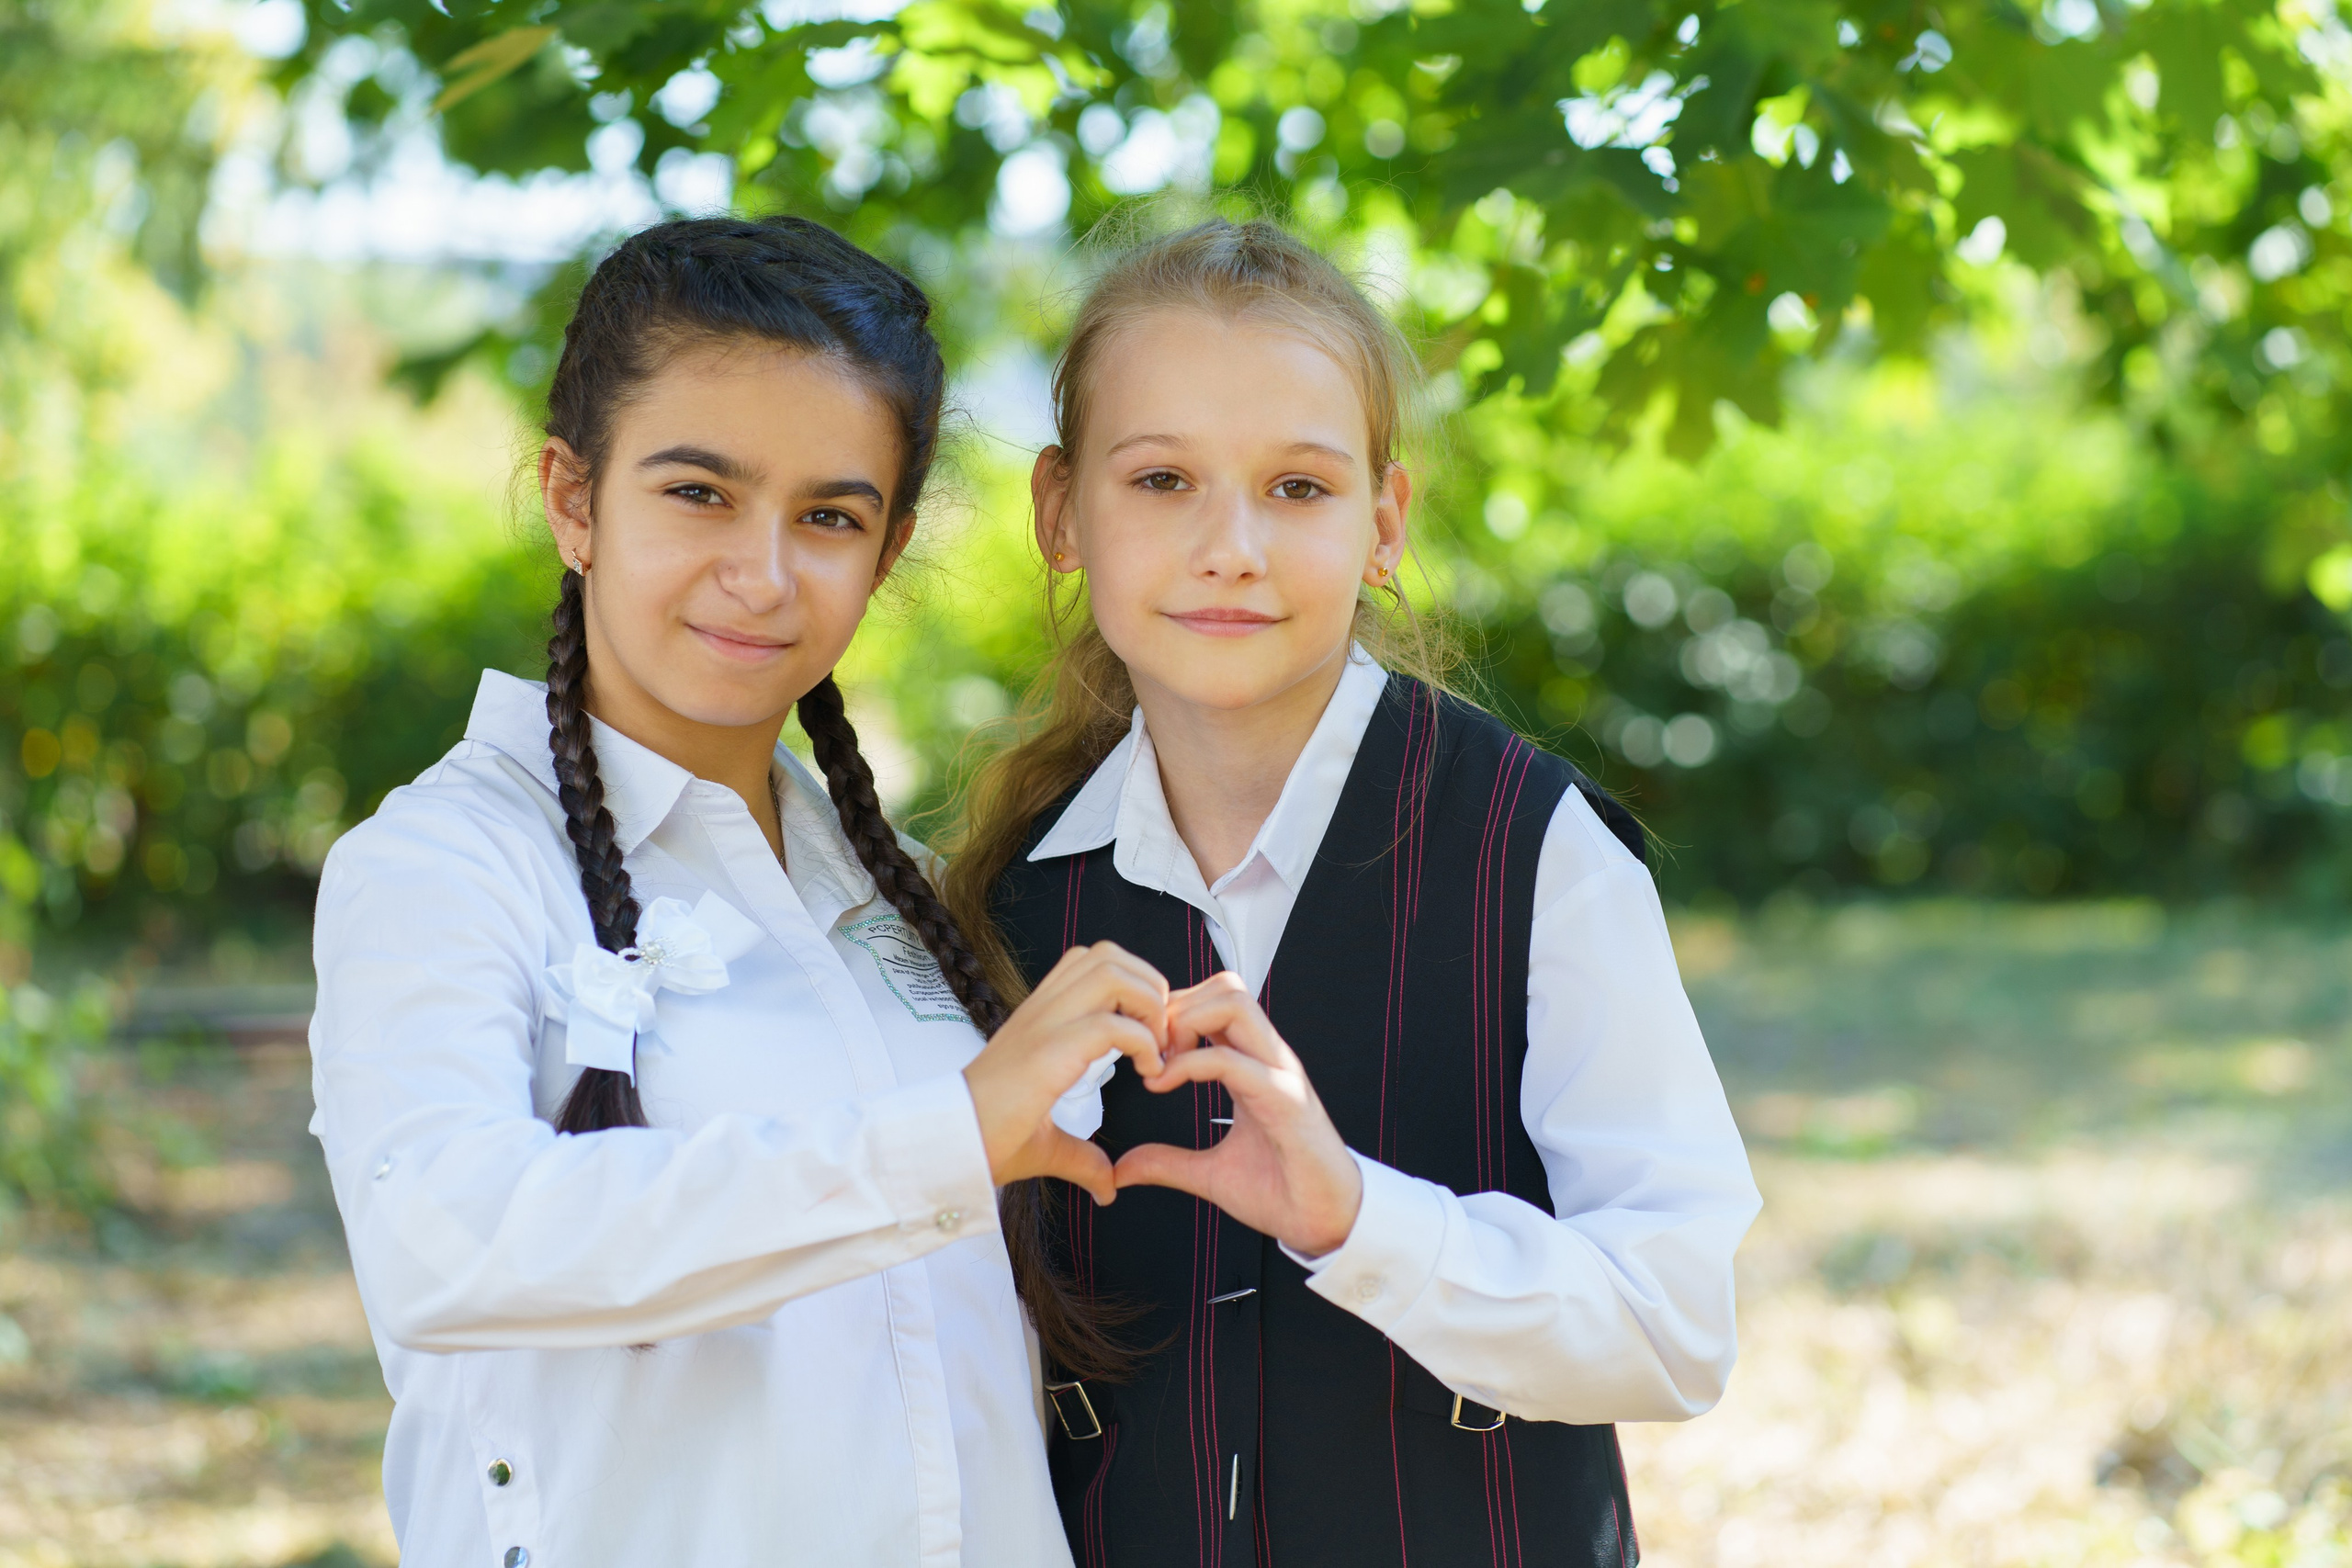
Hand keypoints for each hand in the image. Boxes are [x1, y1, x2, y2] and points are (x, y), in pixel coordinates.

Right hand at [963, 942, 1168, 1205]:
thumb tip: (1107, 1186)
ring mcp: (1042, 1026)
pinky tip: (1148, 1073)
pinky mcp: (1047, 1053)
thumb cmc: (987, 1143)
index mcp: (1040, 1020)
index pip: (1091, 963)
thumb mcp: (1046, 1144)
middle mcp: (1041, 1012)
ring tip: (1155, 1047)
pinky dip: (1143, 1042)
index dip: (1132, 984)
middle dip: (1148, 985)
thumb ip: (1081, 1157)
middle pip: (1106, 955)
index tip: (1149, 1032)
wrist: (946, 1150)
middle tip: (1159, 1034)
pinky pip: (1111, 1024)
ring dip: (1148, 1004)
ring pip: (1110, 972)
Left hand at [1111, 973, 1363, 1257]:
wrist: (1327, 1222)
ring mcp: (1279, 1073)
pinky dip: (1188, 1064)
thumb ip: (1167, 1163)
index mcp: (1253, 1066)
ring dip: (1185, 1024)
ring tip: (1162, 1064)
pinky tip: (1164, 1084)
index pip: (1215, 1002)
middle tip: (1150, 1052)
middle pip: (1226, 986)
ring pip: (1234, 1004)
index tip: (1144, 1052)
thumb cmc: (1282, 1191)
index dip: (1173, 1014)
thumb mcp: (1210, 1174)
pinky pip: (1232, 1059)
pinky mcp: (1285, 1099)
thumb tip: (1123, 1167)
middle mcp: (1268, 1059)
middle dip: (1177, 1008)